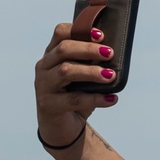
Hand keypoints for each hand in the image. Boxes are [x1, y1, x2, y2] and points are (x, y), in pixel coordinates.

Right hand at [34, 23, 119, 147]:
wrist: (63, 129)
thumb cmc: (76, 97)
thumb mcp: (84, 78)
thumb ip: (93, 64)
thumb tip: (115, 53)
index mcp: (52, 55)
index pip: (60, 33)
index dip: (79, 30)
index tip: (100, 35)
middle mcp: (44, 67)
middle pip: (63, 50)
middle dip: (88, 49)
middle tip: (109, 53)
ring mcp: (44, 86)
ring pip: (66, 71)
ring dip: (91, 72)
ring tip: (110, 76)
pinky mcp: (48, 105)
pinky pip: (74, 99)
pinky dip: (95, 99)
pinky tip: (111, 98)